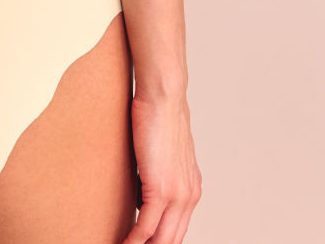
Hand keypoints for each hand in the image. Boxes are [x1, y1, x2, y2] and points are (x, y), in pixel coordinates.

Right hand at [120, 92, 201, 243]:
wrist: (164, 95)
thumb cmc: (159, 114)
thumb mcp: (164, 152)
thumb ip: (158, 176)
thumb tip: (142, 197)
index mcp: (192, 189)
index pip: (176, 230)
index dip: (160, 242)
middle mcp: (190, 196)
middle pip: (171, 239)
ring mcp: (178, 195)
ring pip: (160, 239)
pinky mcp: (161, 189)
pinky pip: (146, 227)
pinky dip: (132, 240)